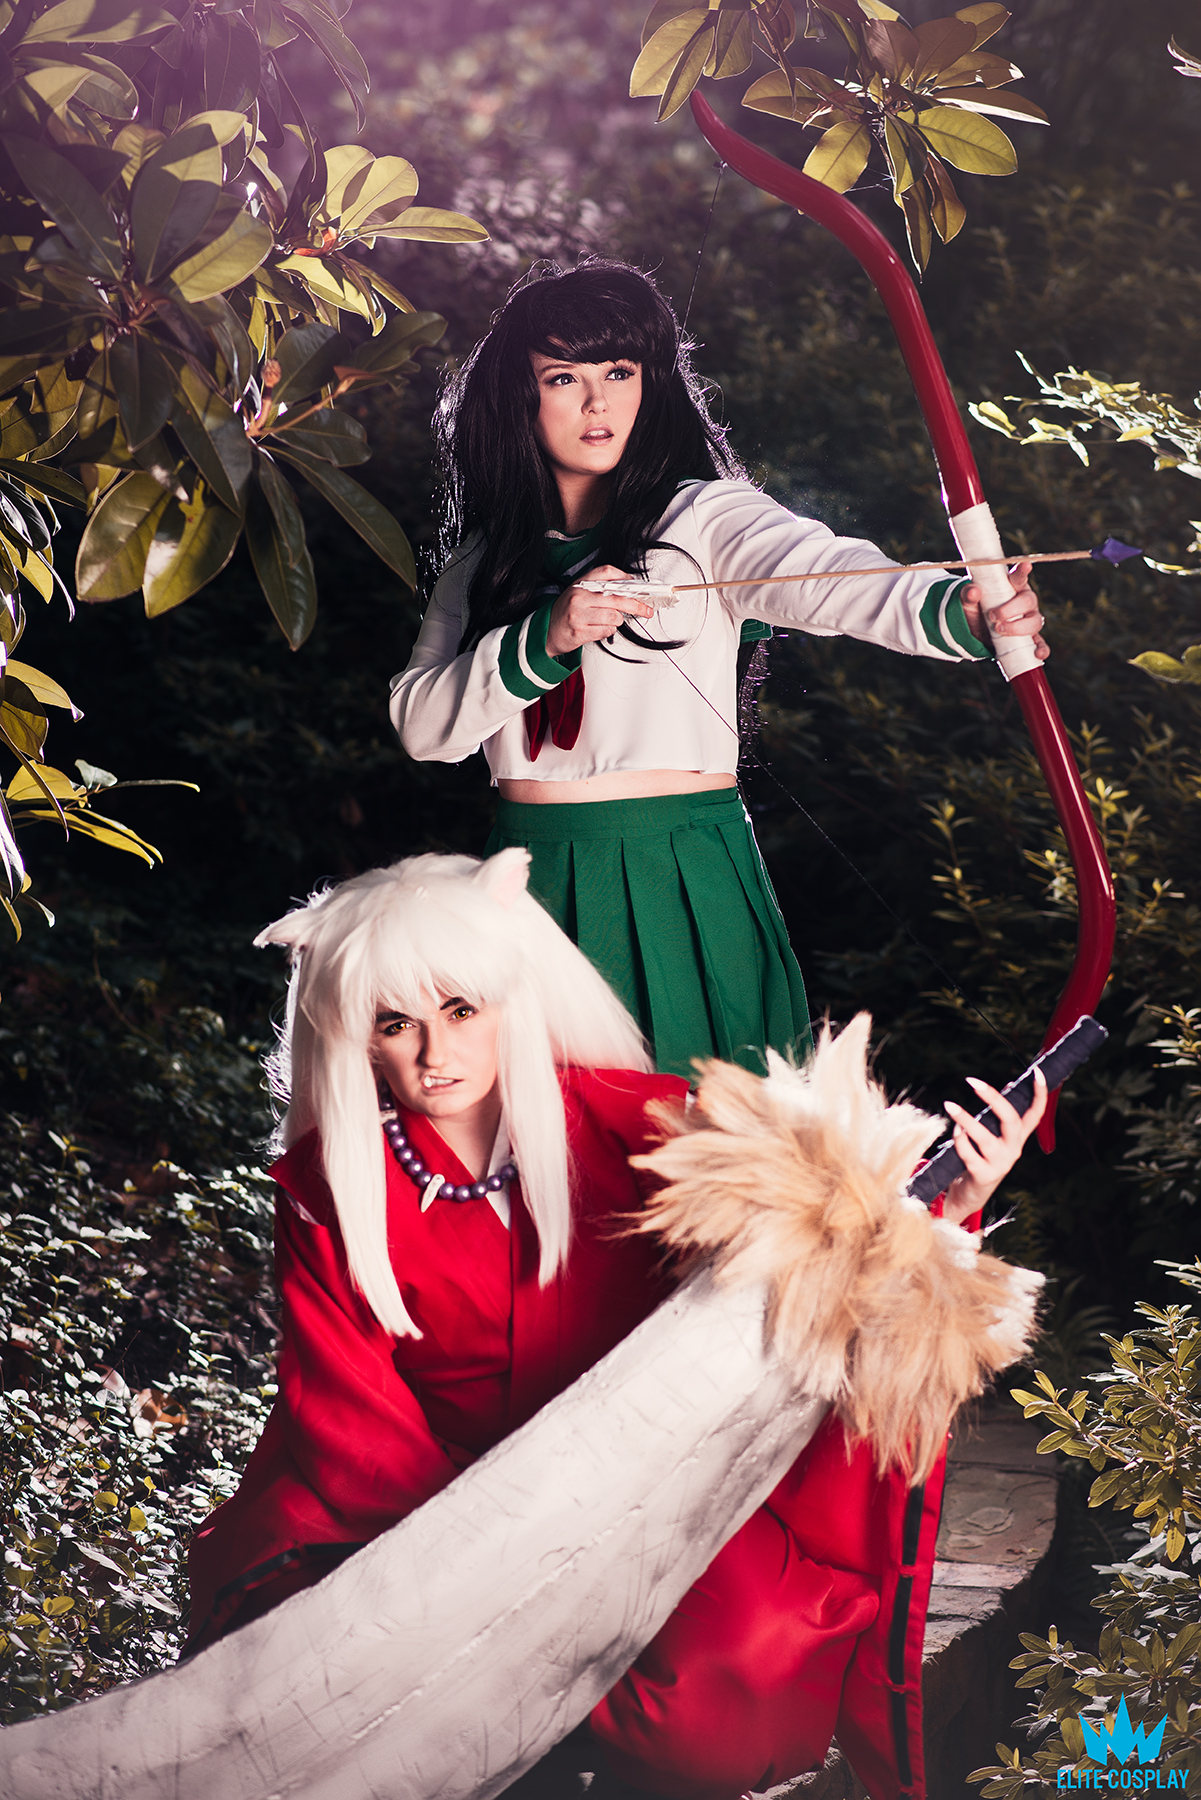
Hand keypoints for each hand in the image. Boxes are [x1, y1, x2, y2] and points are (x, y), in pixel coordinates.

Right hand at [545, 564, 655, 657]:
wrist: (547, 631)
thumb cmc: (568, 611)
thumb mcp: (580, 593)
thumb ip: (601, 589)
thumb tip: (631, 590)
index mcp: (580, 584)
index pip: (607, 572)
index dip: (626, 579)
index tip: (637, 587)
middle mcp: (579, 597)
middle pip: (617, 598)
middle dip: (637, 605)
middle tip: (647, 610)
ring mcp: (578, 615)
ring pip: (614, 617)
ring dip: (617, 621)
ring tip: (608, 621)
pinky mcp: (579, 632)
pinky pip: (606, 631)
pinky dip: (608, 631)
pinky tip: (599, 628)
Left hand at [940, 1067, 1046, 1226]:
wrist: (971, 1193)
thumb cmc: (980, 1157)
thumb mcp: (994, 1136)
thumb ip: (1000, 1116)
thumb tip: (1008, 1086)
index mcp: (1018, 1138)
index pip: (1036, 1114)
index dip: (1040, 1095)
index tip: (1038, 1073)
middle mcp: (1013, 1150)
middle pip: (1011, 1121)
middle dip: (993, 1099)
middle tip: (971, 1081)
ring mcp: (1000, 1164)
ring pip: (985, 1138)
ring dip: (966, 1120)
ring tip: (949, 1105)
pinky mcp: (983, 1175)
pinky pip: (969, 1153)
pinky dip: (959, 1140)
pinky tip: (954, 1131)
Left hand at [961, 560, 1049, 662]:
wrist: (975, 631)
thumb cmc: (976, 609)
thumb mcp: (968, 601)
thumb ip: (968, 594)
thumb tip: (973, 592)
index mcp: (1012, 587)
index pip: (1019, 577)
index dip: (1022, 572)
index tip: (1025, 565)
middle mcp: (1024, 602)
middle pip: (1028, 601)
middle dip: (1011, 609)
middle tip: (993, 616)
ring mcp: (1029, 620)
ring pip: (1035, 621)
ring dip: (1019, 627)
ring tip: (999, 630)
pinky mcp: (1028, 638)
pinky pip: (1040, 643)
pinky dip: (1041, 649)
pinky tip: (1038, 654)